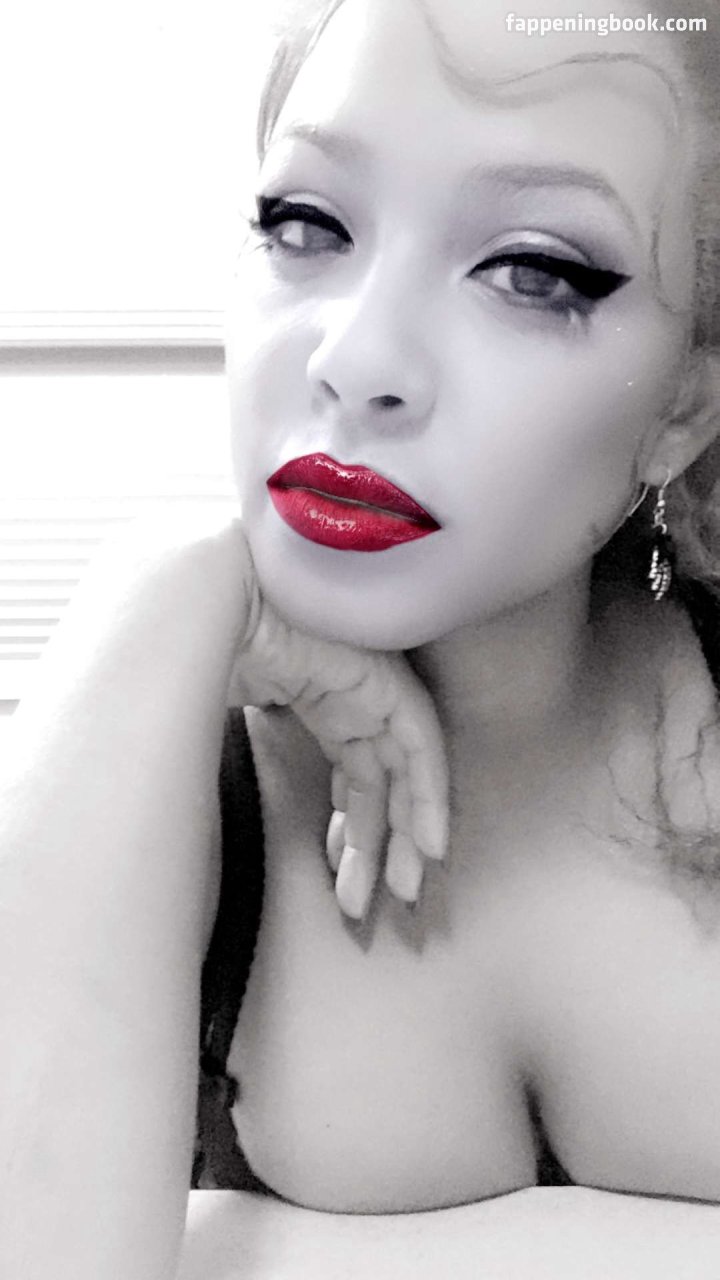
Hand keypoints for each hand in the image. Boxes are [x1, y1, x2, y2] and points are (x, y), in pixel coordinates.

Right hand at [227, 551, 448, 920]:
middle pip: (378, 782)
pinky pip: (422, 748)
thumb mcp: (215, 715)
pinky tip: (431, 845)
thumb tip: (195, 810)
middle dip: (377, 847)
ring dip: (405, 835)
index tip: (341, 881)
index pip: (349, 774)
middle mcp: (349, 693)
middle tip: (375, 903)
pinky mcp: (386, 680)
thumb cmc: (193, 648)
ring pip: (405, 773)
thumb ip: (229, 754)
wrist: (200, 598)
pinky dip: (430, 797)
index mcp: (313, 696)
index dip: (349, 831)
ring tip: (402, 892)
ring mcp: (370, 685)